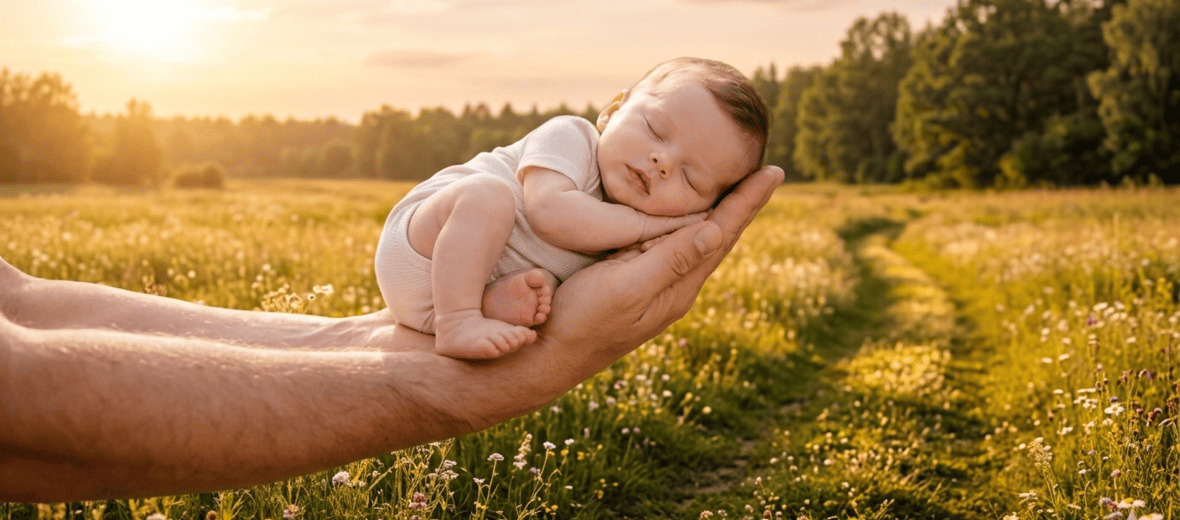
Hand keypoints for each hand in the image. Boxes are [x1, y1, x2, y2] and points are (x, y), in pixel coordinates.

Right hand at [528, 166, 783, 382]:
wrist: (548, 356)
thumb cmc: (581, 321)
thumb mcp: (625, 288)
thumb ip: (668, 261)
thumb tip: (716, 231)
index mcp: (679, 285)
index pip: (722, 233)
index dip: (747, 201)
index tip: (774, 172)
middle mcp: (675, 285)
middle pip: (718, 235)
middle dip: (743, 202)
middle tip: (769, 172)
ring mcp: (656, 285)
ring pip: (697, 239)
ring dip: (721, 211)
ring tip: (741, 187)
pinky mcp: (635, 281)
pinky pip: (672, 244)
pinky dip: (688, 221)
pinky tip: (687, 215)